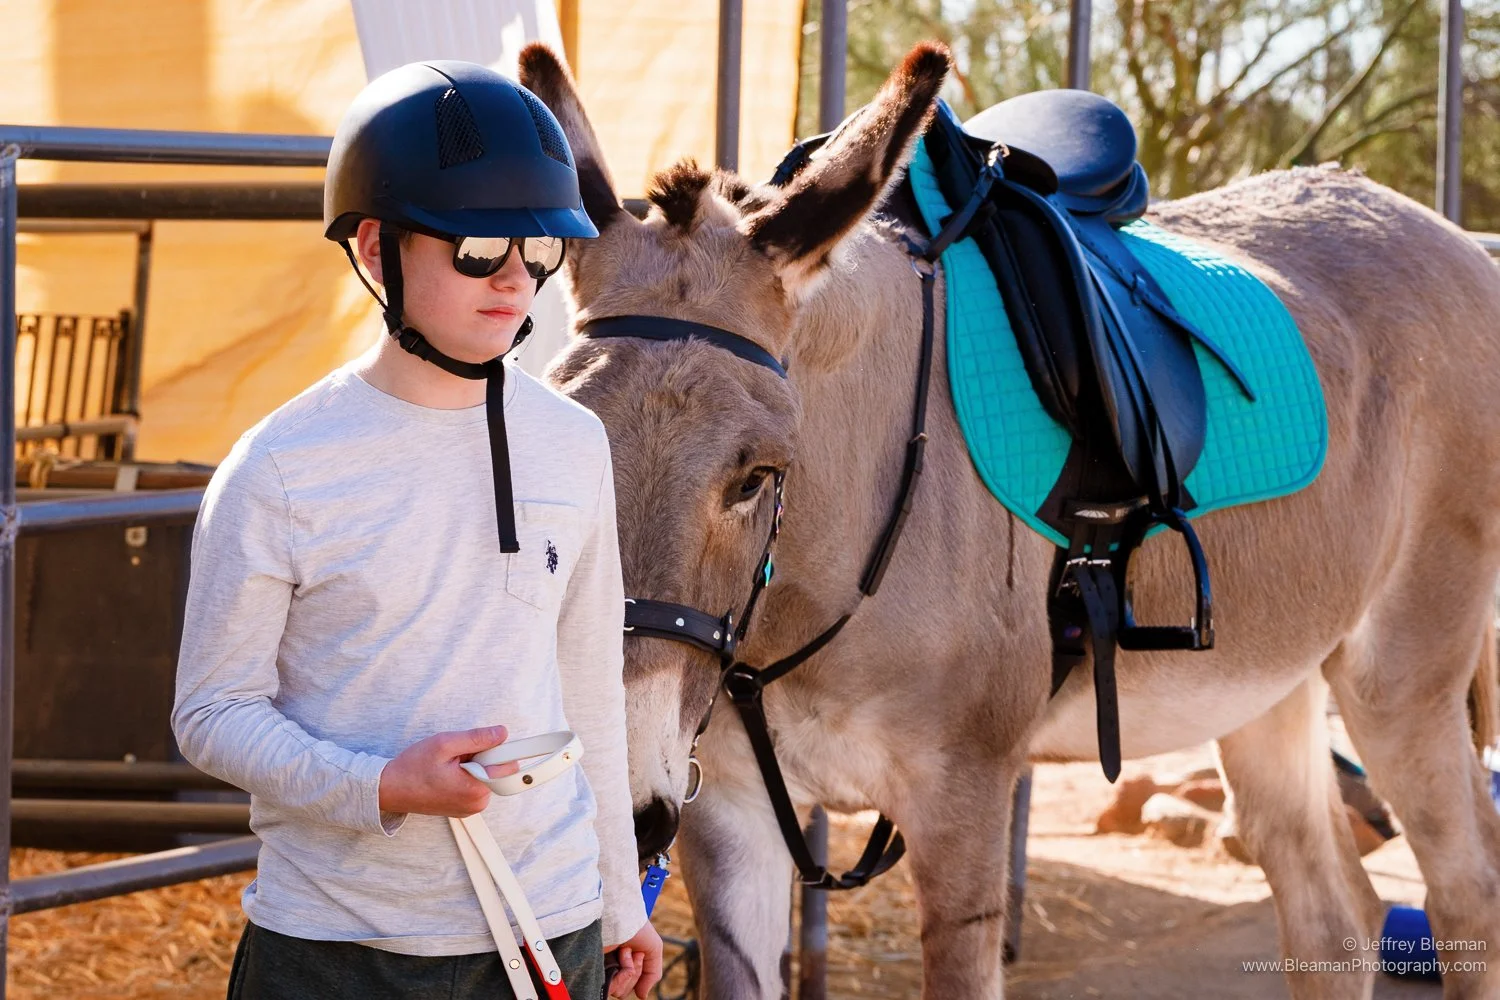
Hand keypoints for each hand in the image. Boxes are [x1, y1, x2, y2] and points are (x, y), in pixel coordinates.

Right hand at [377, 725, 518, 816]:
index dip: (496, 749)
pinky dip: (466, 775)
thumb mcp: (445, 744)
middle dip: (482, 757)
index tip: (481, 744)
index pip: (508, 766)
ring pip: (486, 776)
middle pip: (498, 770)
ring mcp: (471, 808)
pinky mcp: (464, 807)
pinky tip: (447, 772)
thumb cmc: (413, 768)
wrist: (390, 789)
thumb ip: (477, 738)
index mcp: (476, 790)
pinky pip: (476, 784)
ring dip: (473, 765)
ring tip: (449, 764)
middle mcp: (477, 803)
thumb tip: (502, 733)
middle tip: (457, 755)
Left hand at [607, 921, 662, 998]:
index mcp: (620, 965)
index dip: (639, 971)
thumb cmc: (636, 928)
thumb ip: (652, 974)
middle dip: (635, 971)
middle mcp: (609, 970)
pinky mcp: (594, 973)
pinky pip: (612, 990)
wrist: (622, 916)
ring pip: (620, 992)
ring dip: (628, 970)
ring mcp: (601, 972)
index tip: (638, 952)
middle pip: (626, 991)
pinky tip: (619, 955)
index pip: (632, 985)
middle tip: (631, 950)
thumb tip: (642, 996)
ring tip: (623, 949)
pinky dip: (622, 975)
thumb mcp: (653, 949)